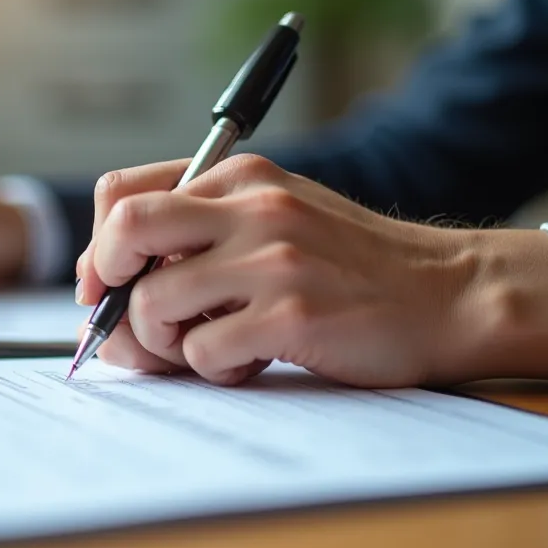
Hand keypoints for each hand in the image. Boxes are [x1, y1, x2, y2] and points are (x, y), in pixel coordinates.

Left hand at [76, 154, 547, 387]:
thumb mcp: (278, 217)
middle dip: (109, 285)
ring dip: (165, 343)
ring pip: (154, 304)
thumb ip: (203, 233)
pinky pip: (203, 351)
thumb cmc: (349, 266)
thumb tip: (107, 290)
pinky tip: (249, 363)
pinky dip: (213, 369)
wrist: (448, 294)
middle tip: (131, 322)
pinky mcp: (292, 315)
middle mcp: (254, 207)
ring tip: (211, 348)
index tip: (107, 285)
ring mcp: (274, 260)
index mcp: (240, 177)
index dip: (99, 247)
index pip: (123, 193)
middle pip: (126, 231)